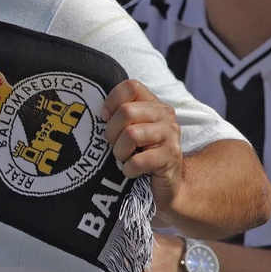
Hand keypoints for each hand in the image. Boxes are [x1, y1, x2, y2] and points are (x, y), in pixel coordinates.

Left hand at [102, 79, 184, 212]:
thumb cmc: (141, 154)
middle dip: (112, 132)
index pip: (131, 86)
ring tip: (125, 158)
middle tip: (115, 145)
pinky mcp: (171, 157)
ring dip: (120, 152)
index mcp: (153, 104)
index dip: (111, 101)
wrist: (167, 185)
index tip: (105, 119)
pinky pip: (138, 160)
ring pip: (131, 134)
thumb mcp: (130, 129)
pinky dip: (128, 169)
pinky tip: (131, 171)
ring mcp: (171, 135)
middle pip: (126, 111)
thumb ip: (119, 115)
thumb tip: (99, 112)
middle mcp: (165, 115)